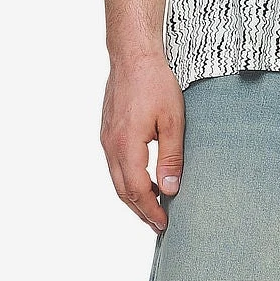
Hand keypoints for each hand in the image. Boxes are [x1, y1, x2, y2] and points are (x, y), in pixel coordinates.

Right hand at [101, 50, 185, 233]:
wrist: (133, 56)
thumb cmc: (155, 83)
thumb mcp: (173, 122)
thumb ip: (172, 158)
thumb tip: (170, 190)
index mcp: (126, 145)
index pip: (137, 190)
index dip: (151, 210)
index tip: (164, 224)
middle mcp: (111, 145)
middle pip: (122, 191)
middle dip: (141, 211)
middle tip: (159, 225)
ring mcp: (106, 139)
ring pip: (116, 179)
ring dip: (134, 196)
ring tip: (154, 206)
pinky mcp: (108, 132)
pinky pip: (115, 165)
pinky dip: (128, 179)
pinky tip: (145, 180)